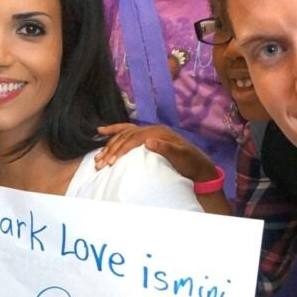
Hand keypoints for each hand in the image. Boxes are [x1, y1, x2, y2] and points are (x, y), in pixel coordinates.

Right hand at [95, 123, 218, 184]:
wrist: (199, 166)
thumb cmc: (190, 164)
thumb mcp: (182, 157)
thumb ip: (167, 149)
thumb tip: (148, 141)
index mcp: (159, 132)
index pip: (134, 138)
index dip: (121, 149)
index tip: (111, 162)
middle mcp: (152, 129)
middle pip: (126, 136)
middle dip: (111, 149)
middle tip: (99, 163)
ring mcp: (148, 132)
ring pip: (123, 134)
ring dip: (109, 145)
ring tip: (98, 157)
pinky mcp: (146, 137)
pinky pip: (127, 131)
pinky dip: (114, 131)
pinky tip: (101, 131)